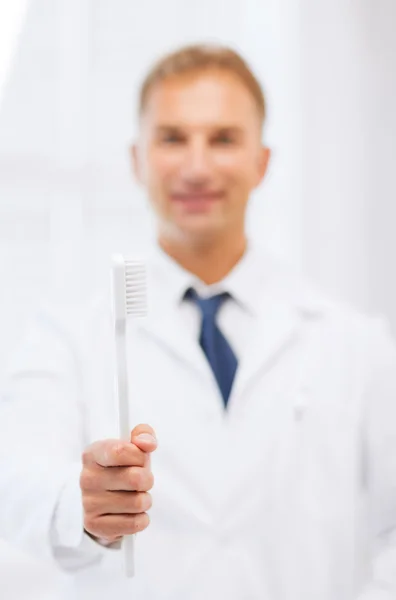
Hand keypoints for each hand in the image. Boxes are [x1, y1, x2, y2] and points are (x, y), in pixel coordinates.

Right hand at [80, 424, 156, 543]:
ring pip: (138, 502)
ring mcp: (88, 503)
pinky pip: (135, 524)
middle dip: (147, 480)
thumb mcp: (132, 447)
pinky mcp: (95, 525)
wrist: (101, 499)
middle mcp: (87, 478)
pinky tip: (131, 513)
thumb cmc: (121, 468)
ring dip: (145, 500)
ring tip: (135, 497)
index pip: (121, 451)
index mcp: (93, 454)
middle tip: (141, 481)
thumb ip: (143, 435)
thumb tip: (147, 443)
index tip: (140, 459)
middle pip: (135, 479)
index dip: (139, 456)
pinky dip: (141, 519)